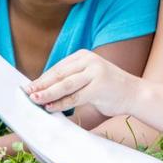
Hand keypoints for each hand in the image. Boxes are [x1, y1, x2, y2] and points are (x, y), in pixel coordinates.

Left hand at [22, 50, 140, 116]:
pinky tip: (50, 107)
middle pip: (59, 74)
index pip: (58, 67)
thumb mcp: (89, 77)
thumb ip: (71, 79)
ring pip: (65, 85)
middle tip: (26, 93)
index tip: (28, 87)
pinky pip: (75, 97)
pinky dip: (61, 103)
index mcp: (84, 55)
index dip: (42, 78)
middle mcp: (89, 61)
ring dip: (47, 93)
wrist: (135, 94)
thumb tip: (44, 88)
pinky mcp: (99, 87)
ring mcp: (95, 72)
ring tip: (34, 99)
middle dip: (41, 85)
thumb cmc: (109, 88)